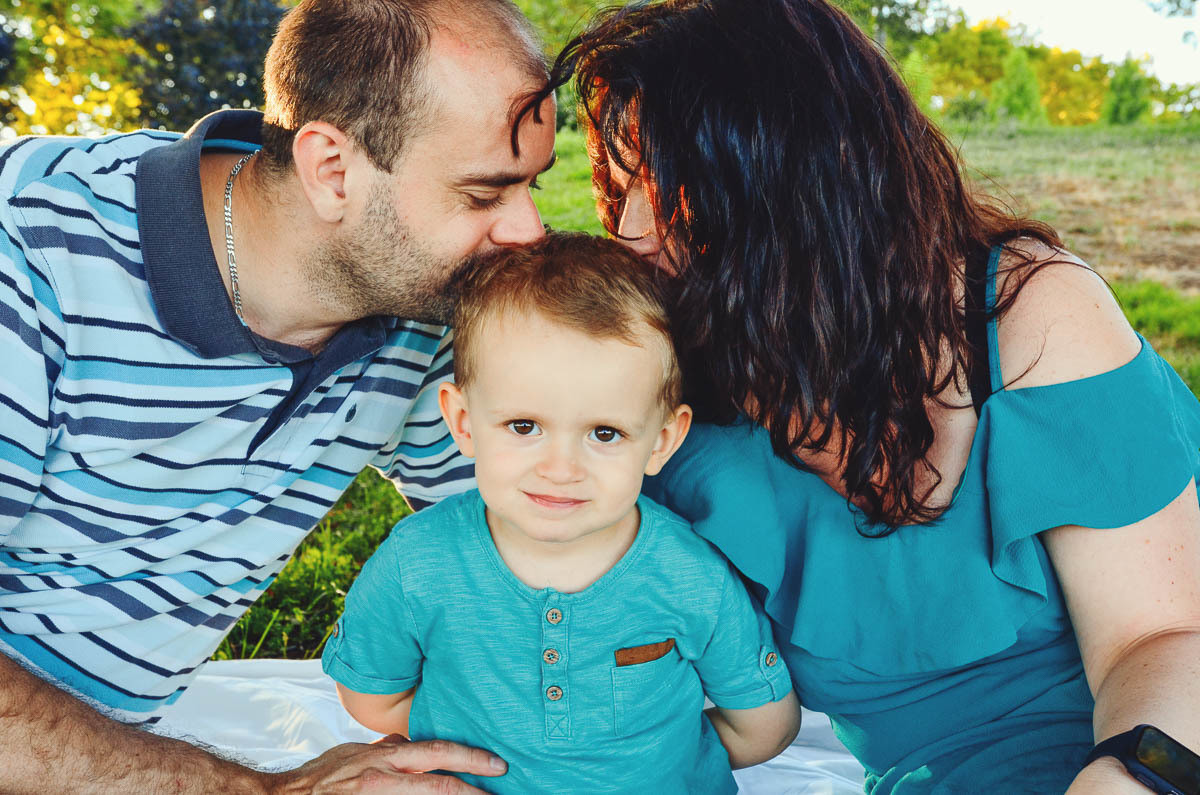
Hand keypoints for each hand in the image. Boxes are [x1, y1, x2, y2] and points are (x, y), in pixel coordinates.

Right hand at [272, 735, 506, 793]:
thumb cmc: (322, 777)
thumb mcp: (356, 753)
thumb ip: (386, 750)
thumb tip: (410, 743)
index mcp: (385, 759)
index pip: (437, 753)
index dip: (471, 758)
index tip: (497, 765)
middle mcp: (383, 779)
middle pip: (439, 783)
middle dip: (474, 790)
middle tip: (499, 791)